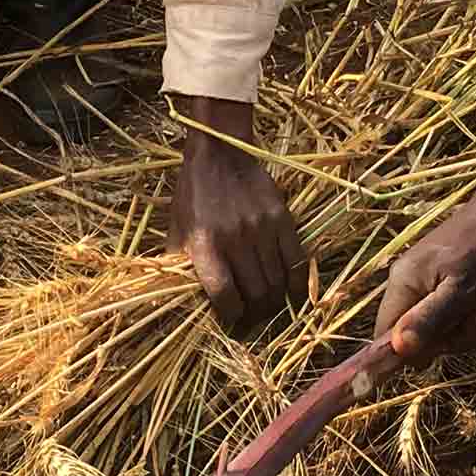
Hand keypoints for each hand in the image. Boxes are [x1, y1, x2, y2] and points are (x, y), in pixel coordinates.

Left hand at [170, 96, 302, 334]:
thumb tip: (184, 299)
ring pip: (277, 282)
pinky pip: (297, 261)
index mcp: (203, 244)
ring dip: (274, 304)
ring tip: (268, 309)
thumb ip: (180, 264)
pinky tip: (293, 295)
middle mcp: (234, 239)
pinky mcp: (282, 218)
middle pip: (255, 294)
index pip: (224, 295)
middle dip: (255, 316)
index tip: (232, 324)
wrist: (220, 152)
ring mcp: (261, 229)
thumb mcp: (177, 228)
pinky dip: (298, 285)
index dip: (231, 317)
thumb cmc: (193, 194)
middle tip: (252, 321)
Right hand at [373, 170, 475, 359]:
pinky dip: (472, 312)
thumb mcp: (462, 292)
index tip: (441, 347)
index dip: (409, 350)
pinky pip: (451, 312)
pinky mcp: (445, 279)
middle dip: (449, 335)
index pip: (384, 334)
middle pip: (415, 334)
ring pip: (438, 326)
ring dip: (467, 325)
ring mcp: (426, 279)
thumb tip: (397, 349)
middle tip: (475, 319)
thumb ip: (429, 320)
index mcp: (403, 281)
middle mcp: (407, 280)